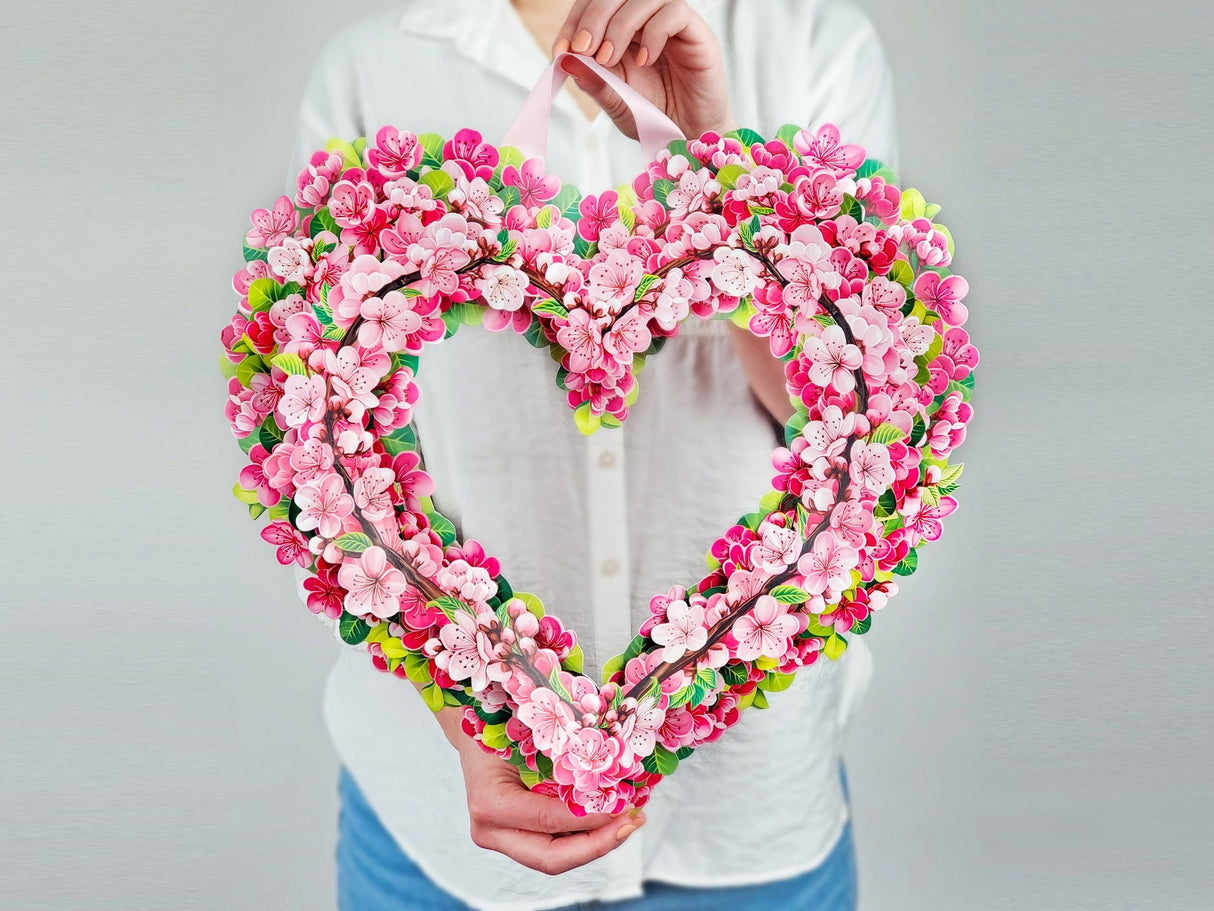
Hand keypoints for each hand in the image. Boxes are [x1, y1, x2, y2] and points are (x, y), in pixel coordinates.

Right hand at [456, 736, 644, 873]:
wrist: (475, 735)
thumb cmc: (501, 727)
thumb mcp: (530, 737)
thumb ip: (562, 759)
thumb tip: (612, 770)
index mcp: (490, 803)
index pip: (548, 820)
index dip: (591, 818)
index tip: (625, 805)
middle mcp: (490, 831)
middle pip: (552, 858)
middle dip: (599, 844)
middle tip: (632, 822)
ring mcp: (500, 840)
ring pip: (556, 856)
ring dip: (597, 842)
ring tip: (630, 820)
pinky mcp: (514, 840)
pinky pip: (554, 845)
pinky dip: (585, 835)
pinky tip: (611, 819)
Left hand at [552, 0, 736, 139]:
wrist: (690, 138)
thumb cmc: (655, 118)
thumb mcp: (615, 103)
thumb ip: (593, 81)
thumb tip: (565, 60)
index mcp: (623, 31)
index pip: (594, 4)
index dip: (575, 20)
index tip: (561, 49)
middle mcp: (646, 21)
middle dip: (593, 17)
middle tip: (584, 48)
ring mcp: (671, 25)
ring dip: (620, 24)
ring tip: (610, 59)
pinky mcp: (696, 34)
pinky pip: (674, 12)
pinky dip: (654, 33)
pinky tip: (644, 61)